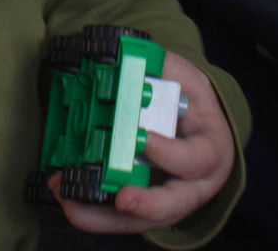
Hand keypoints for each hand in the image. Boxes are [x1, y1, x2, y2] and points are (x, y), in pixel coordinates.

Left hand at [50, 52, 234, 235]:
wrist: (200, 134)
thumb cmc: (194, 107)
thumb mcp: (189, 81)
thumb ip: (164, 69)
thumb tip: (129, 55)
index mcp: (210, 152)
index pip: (194, 159)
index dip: (169, 153)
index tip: (143, 139)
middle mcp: (193, 187)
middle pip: (171, 206)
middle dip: (144, 204)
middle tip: (120, 197)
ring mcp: (168, 204)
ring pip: (139, 221)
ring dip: (102, 213)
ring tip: (70, 198)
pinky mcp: (145, 210)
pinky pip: (119, 220)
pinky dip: (93, 213)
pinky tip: (67, 198)